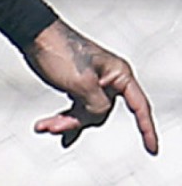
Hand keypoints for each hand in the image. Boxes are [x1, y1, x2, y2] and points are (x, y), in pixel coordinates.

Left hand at [24, 18, 157, 155]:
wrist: (33, 37)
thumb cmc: (59, 50)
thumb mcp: (82, 84)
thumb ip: (96, 106)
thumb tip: (97, 116)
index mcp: (118, 74)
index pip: (139, 106)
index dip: (147, 129)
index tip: (152, 148)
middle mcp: (109, 79)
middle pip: (102, 113)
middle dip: (78, 121)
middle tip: (57, 125)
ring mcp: (92, 83)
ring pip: (85, 114)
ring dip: (65, 121)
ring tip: (46, 125)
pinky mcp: (77, 86)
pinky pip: (74, 109)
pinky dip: (62, 118)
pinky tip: (48, 125)